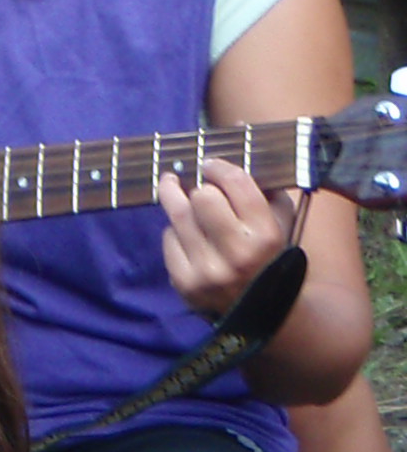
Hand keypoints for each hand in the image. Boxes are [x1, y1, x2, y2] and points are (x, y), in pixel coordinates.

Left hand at [160, 157, 297, 315]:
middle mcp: (237, 255)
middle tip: (196, 183)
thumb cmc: (272, 255)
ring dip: (176, 199)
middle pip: (201, 197)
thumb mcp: (282, 221)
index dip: (219, 167)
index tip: (210, 163)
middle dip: (199, 187)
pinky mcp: (185, 283)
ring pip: (178, 215)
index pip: (235, 184)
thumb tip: (240, 137)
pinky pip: (168, 239)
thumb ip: (264, 185)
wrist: (268, 314)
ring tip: (171, 186)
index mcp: (267, 236)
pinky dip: (175, 231)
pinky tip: (187, 232)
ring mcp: (208, 271)